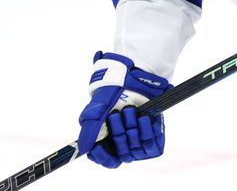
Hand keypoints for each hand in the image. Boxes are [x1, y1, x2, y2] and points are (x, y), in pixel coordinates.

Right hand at [77, 52, 170, 167]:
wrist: (133, 78)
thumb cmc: (111, 94)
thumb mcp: (96, 111)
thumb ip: (88, 131)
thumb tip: (83, 149)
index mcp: (108, 139)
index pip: (104, 159)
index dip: (102, 157)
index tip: (99, 147)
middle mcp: (123, 142)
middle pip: (120, 152)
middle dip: (118, 133)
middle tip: (115, 114)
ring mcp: (139, 139)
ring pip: (135, 148)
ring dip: (131, 128)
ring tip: (130, 109)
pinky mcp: (154, 135)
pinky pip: (151, 144)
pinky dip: (146, 131)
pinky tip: (143, 118)